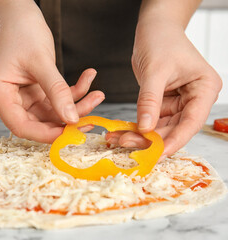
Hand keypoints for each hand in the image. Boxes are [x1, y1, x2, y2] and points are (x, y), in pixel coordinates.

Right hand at [0, 1, 103, 142]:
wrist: (17, 14)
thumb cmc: (21, 31)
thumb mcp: (40, 61)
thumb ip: (56, 91)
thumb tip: (72, 119)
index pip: (21, 126)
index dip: (46, 134)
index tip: (72, 132)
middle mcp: (7, 99)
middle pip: (38, 122)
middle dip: (67, 119)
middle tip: (92, 116)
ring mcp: (21, 96)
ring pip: (51, 112)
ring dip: (75, 105)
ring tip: (97, 94)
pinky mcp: (33, 90)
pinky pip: (55, 99)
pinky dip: (72, 92)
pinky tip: (88, 79)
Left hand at [106, 20, 221, 155]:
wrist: (154, 29)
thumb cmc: (161, 41)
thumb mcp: (155, 71)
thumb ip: (150, 100)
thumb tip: (145, 128)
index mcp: (204, 89)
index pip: (191, 122)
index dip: (174, 140)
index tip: (157, 154)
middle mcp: (194, 99)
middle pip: (174, 128)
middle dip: (150, 139)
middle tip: (126, 144)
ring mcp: (179, 102)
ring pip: (161, 127)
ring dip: (139, 135)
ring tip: (117, 138)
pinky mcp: (163, 102)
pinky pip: (150, 119)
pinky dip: (136, 126)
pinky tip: (120, 131)